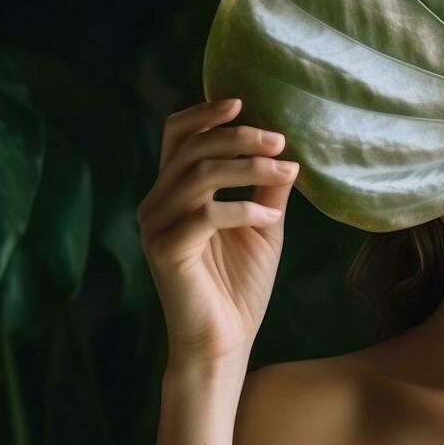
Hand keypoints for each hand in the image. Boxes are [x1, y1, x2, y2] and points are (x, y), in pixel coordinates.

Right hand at [137, 97, 298, 366]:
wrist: (225, 342)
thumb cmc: (241, 284)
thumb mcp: (262, 224)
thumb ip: (267, 186)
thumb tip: (287, 147)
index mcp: (174, 192)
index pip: (176, 135)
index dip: (204, 113)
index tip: (243, 102)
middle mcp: (157, 204)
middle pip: (191, 148)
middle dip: (239, 137)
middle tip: (280, 140)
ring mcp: (156, 227)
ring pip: (198, 176)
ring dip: (249, 168)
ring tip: (287, 170)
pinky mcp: (164, 252)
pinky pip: (204, 216)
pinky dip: (242, 209)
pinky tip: (269, 215)